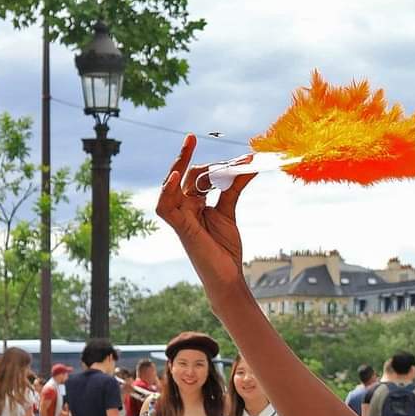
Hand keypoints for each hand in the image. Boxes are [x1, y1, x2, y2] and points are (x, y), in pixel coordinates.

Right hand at [155, 134, 257, 293]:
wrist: (227, 275)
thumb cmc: (225, 248)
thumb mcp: (229, 210)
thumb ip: (234, 186)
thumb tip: (249, 164)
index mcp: (194, 202)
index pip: (198, 175)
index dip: (217, 165)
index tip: (240, 158)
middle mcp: (184, 207)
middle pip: (187, 176)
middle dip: (197, 159)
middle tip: (196, 139)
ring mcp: (180, 217)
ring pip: (171, 185)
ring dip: (179, 164)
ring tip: (188, 146)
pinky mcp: (179, 228)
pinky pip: (165, 207)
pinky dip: (166, 191)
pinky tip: (175, 177)